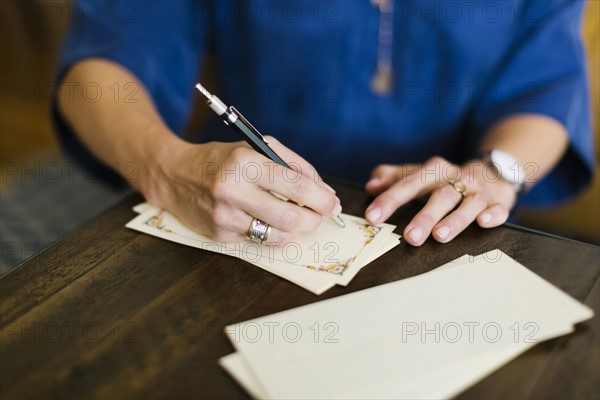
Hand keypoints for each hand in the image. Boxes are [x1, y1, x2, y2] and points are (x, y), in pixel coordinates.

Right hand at [142, 136, 340, 244]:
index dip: (322, 199)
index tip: (332, 203)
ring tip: (295, 217)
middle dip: (314, 220)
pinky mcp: (219, 236)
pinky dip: (272, 233)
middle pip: (291, 219)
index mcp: (245, 162)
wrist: (174, 175)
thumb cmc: (222, 159)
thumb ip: (295, 165)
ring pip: (278, 236)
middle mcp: (232, 190)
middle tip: (319, 215)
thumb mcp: (257, 148)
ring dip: (295, 230)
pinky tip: (267, 220)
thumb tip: (325, 192)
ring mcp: (224, 217)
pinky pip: (260, 242)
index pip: (296, 186)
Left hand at [364, 156, 517, 245]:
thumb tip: (371, 185)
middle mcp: (455, 179)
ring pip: (467, 204)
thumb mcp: (420, 174)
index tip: (372, 216)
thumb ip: (394, 177)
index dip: (389, 199)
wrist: (490, 172)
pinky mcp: (497, 202)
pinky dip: (493, 214)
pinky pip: (498, 208)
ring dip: (455, 220)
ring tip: (440, 236)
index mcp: (433, 171)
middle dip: (424, 216)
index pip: (408, 183)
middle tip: (409, 237)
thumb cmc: (445, 180)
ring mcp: (477, 191)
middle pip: (440, 196)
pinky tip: (484, 222)